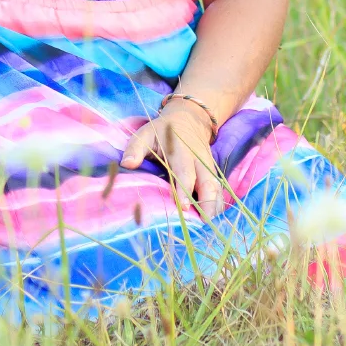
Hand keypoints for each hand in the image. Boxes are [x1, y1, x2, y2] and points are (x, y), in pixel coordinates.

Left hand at [120, 96, 229, 218]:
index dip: (185, 189)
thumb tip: (127, 165)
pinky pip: (219, 189)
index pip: (185, 172)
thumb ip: (135, 149)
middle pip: (208, 182)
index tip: (185, 207)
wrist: (188, 119)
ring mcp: (209, 166)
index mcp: (182, 150)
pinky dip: (218, 204)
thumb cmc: (163, 131)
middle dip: (208, 203)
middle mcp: (199, 159)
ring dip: (215, 206)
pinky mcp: (213, 172)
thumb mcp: (145, 133)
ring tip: (209, 226)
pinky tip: (212, 219)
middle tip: (204, 224)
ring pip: (217, 187)